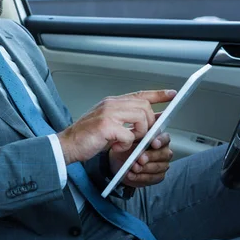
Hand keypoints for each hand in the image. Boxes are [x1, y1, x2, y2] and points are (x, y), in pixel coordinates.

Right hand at [56, 90, 175, 164]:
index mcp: (112, 102)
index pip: (140, 94)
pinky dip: (125, 144)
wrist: (67, 144)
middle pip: (144, 107)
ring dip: (138, 134)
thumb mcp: (110, 124)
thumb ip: (129, 120)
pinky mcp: (106, 126)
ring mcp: (108, 113)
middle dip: (148, 124)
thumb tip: (152, 120)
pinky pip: (129, 135)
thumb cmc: (87, 136)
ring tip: (126, 141)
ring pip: (140, 119)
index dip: (158, 94)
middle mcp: (110, 104)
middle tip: (140, 135)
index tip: (172, 94)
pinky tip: (115, 145)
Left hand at [110, 129, 172, 187]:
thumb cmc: (127, 147)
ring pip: (157, 167)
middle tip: (140, 159)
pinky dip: (140, 177)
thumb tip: (137, 132)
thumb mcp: (128, 139)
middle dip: (150, 156)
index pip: (165, 138)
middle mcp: (163, 152)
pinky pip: (152, 178)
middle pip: (163, 154)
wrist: (120, 162)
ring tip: (133, 167)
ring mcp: (162, 165)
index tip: (154, 143)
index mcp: (158, 139)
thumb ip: (135, 135)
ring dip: (144, 168)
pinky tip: (131, 175)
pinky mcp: (158, 176)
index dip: (161, 140)